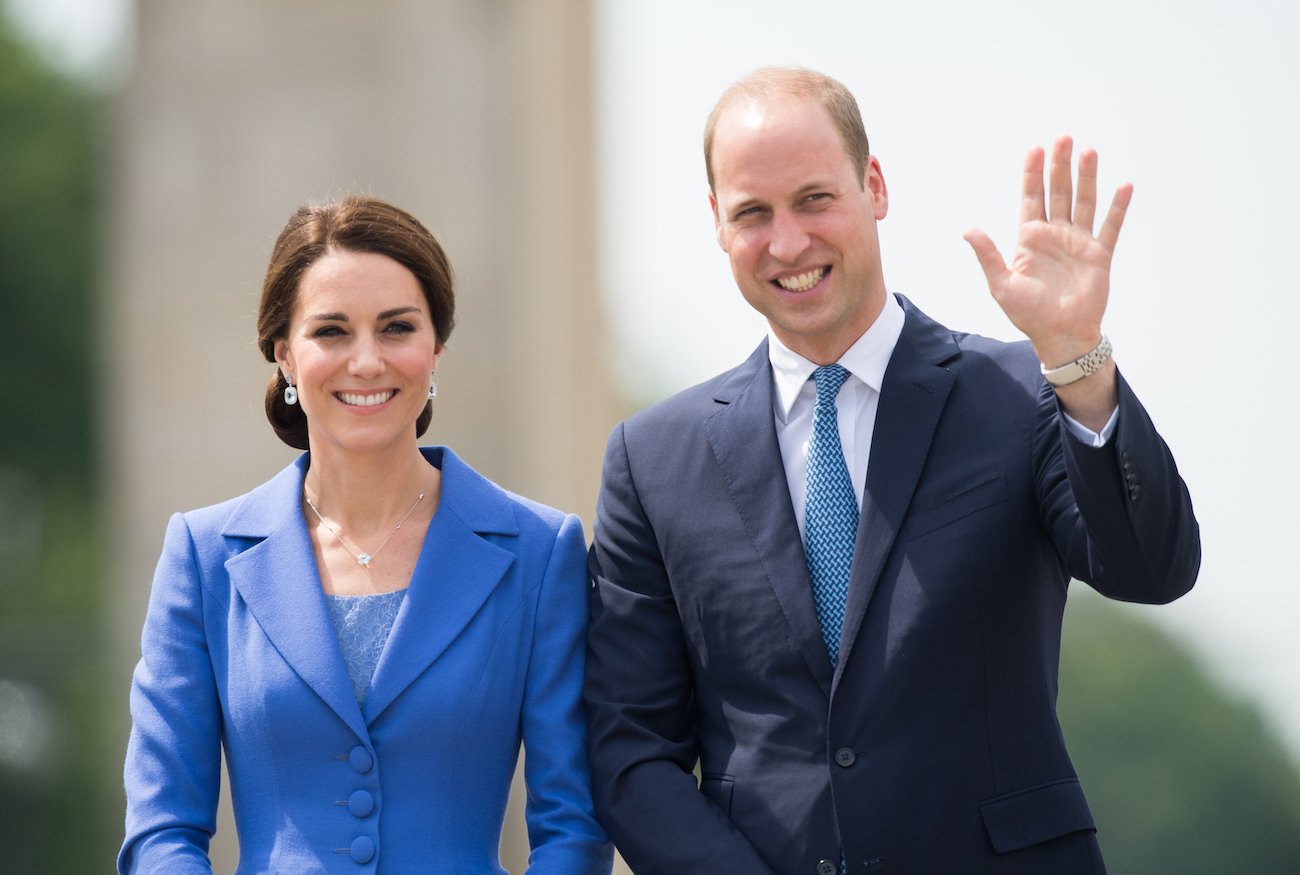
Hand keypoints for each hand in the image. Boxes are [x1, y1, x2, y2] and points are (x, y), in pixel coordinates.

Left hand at [963, 135, 1130, 368]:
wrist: (1059, 335)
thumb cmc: (1027, 314)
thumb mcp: (1000, 283)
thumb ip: (988, 253)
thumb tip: (966, 229)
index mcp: (1030, 238)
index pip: (1031, 197)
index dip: (1033, 173)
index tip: (1036, 149)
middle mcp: (1055, 235)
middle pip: (1058, 192)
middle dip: (1060, 165)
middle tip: (1064, 138)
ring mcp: (1078, 243)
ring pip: (1084, 202)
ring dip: (1087, 177)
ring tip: (1089, 151)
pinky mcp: (1099, 255)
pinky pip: (1110, 227)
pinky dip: (1118, 207)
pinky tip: (1124, 185)